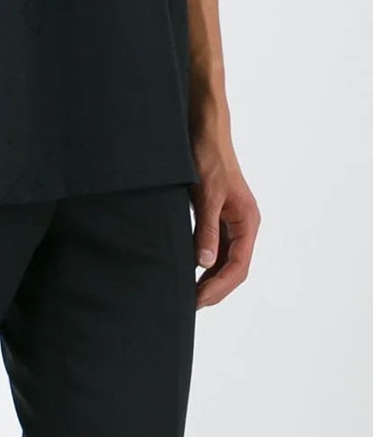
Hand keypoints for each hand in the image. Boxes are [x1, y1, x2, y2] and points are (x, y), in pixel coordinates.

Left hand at [190, 140, 260, 309]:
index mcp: (248, 221)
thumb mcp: (207, 194)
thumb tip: (205, 264)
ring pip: (224, 260)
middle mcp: (243, 225)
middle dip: (214, 288)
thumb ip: (207, 229)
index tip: (198, 299)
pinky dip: (204, 262)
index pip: (238, 265)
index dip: (219, 286)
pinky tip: (190, 270)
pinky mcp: (217, 215)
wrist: (204, 132)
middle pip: (233, 267)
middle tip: (191, 304)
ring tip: (189, 294)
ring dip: (209, 278)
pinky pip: (215, 246)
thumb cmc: (209, 158)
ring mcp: (231, 221)